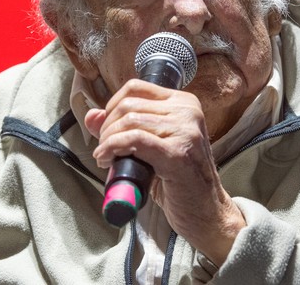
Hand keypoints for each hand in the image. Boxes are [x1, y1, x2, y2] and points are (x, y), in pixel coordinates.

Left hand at [85, 78, 245, 265]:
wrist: (207, 212)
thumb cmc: (179, 180)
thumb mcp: (151, 147)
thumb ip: (123, 128)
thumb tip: (92, 115)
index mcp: (184, 103)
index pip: (136, 88)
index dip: (111, 106)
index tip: (106, 128)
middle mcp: (188, 111)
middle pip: (129, 105)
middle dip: (107, 127)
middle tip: (103, 148)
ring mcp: (185, 131)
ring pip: (129, 121)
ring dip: (108, 140)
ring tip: (104, 157)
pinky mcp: (177, 153)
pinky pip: (135, 140)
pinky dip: (113, 147)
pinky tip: (105, 160)